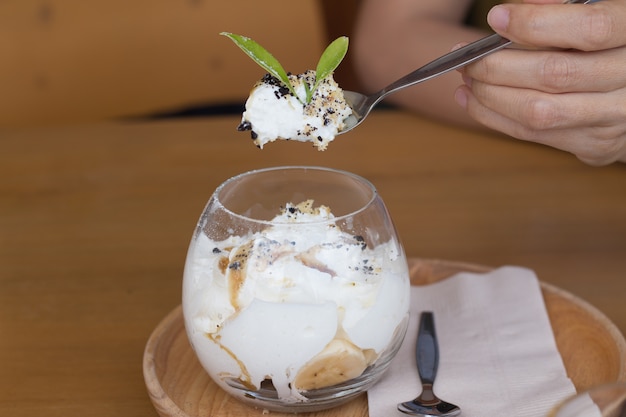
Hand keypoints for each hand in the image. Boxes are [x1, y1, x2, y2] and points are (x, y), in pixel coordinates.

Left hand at [455, 0, 625, 164]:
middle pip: (554, 74)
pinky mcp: (595, 144)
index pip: (590, 30)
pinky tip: (473, 99)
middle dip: (497, 65)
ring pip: (537, 111)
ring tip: (467, 78)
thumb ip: (567, 8)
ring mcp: (615, 117)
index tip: (497, 17)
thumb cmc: (608, 44)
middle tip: (466, 56)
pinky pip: (533, 135)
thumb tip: (522, 7)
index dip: (537, 24)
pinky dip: (494, 117)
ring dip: (489, 95)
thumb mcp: (600, 13)